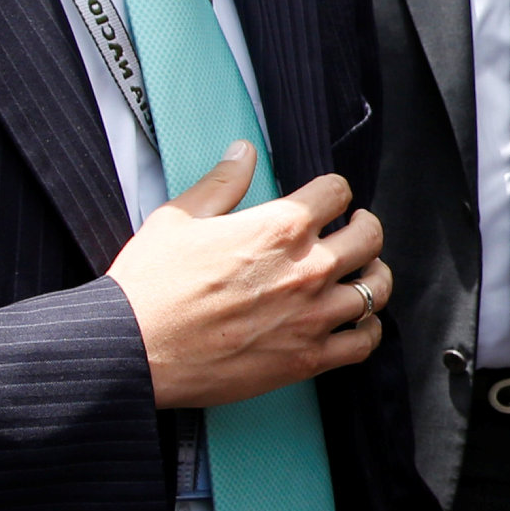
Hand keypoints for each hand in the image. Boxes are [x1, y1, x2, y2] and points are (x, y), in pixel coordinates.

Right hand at [105, 144, 388, 408]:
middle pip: (369, 237)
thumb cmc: (151, 285)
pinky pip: (364, 342)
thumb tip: (244, 152)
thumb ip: (223, 183)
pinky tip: (358, 321)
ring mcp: (312, 316)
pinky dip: (368, 329)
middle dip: (364, 227)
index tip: (328, 199)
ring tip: (363, 273)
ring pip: (376, 288)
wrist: (134, 348)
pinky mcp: (307, 358)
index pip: (336, 193)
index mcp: (279, 228)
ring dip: (374, 275)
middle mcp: (307, 269)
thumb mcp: (179, 217)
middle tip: (354, 229)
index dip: (332, 191)